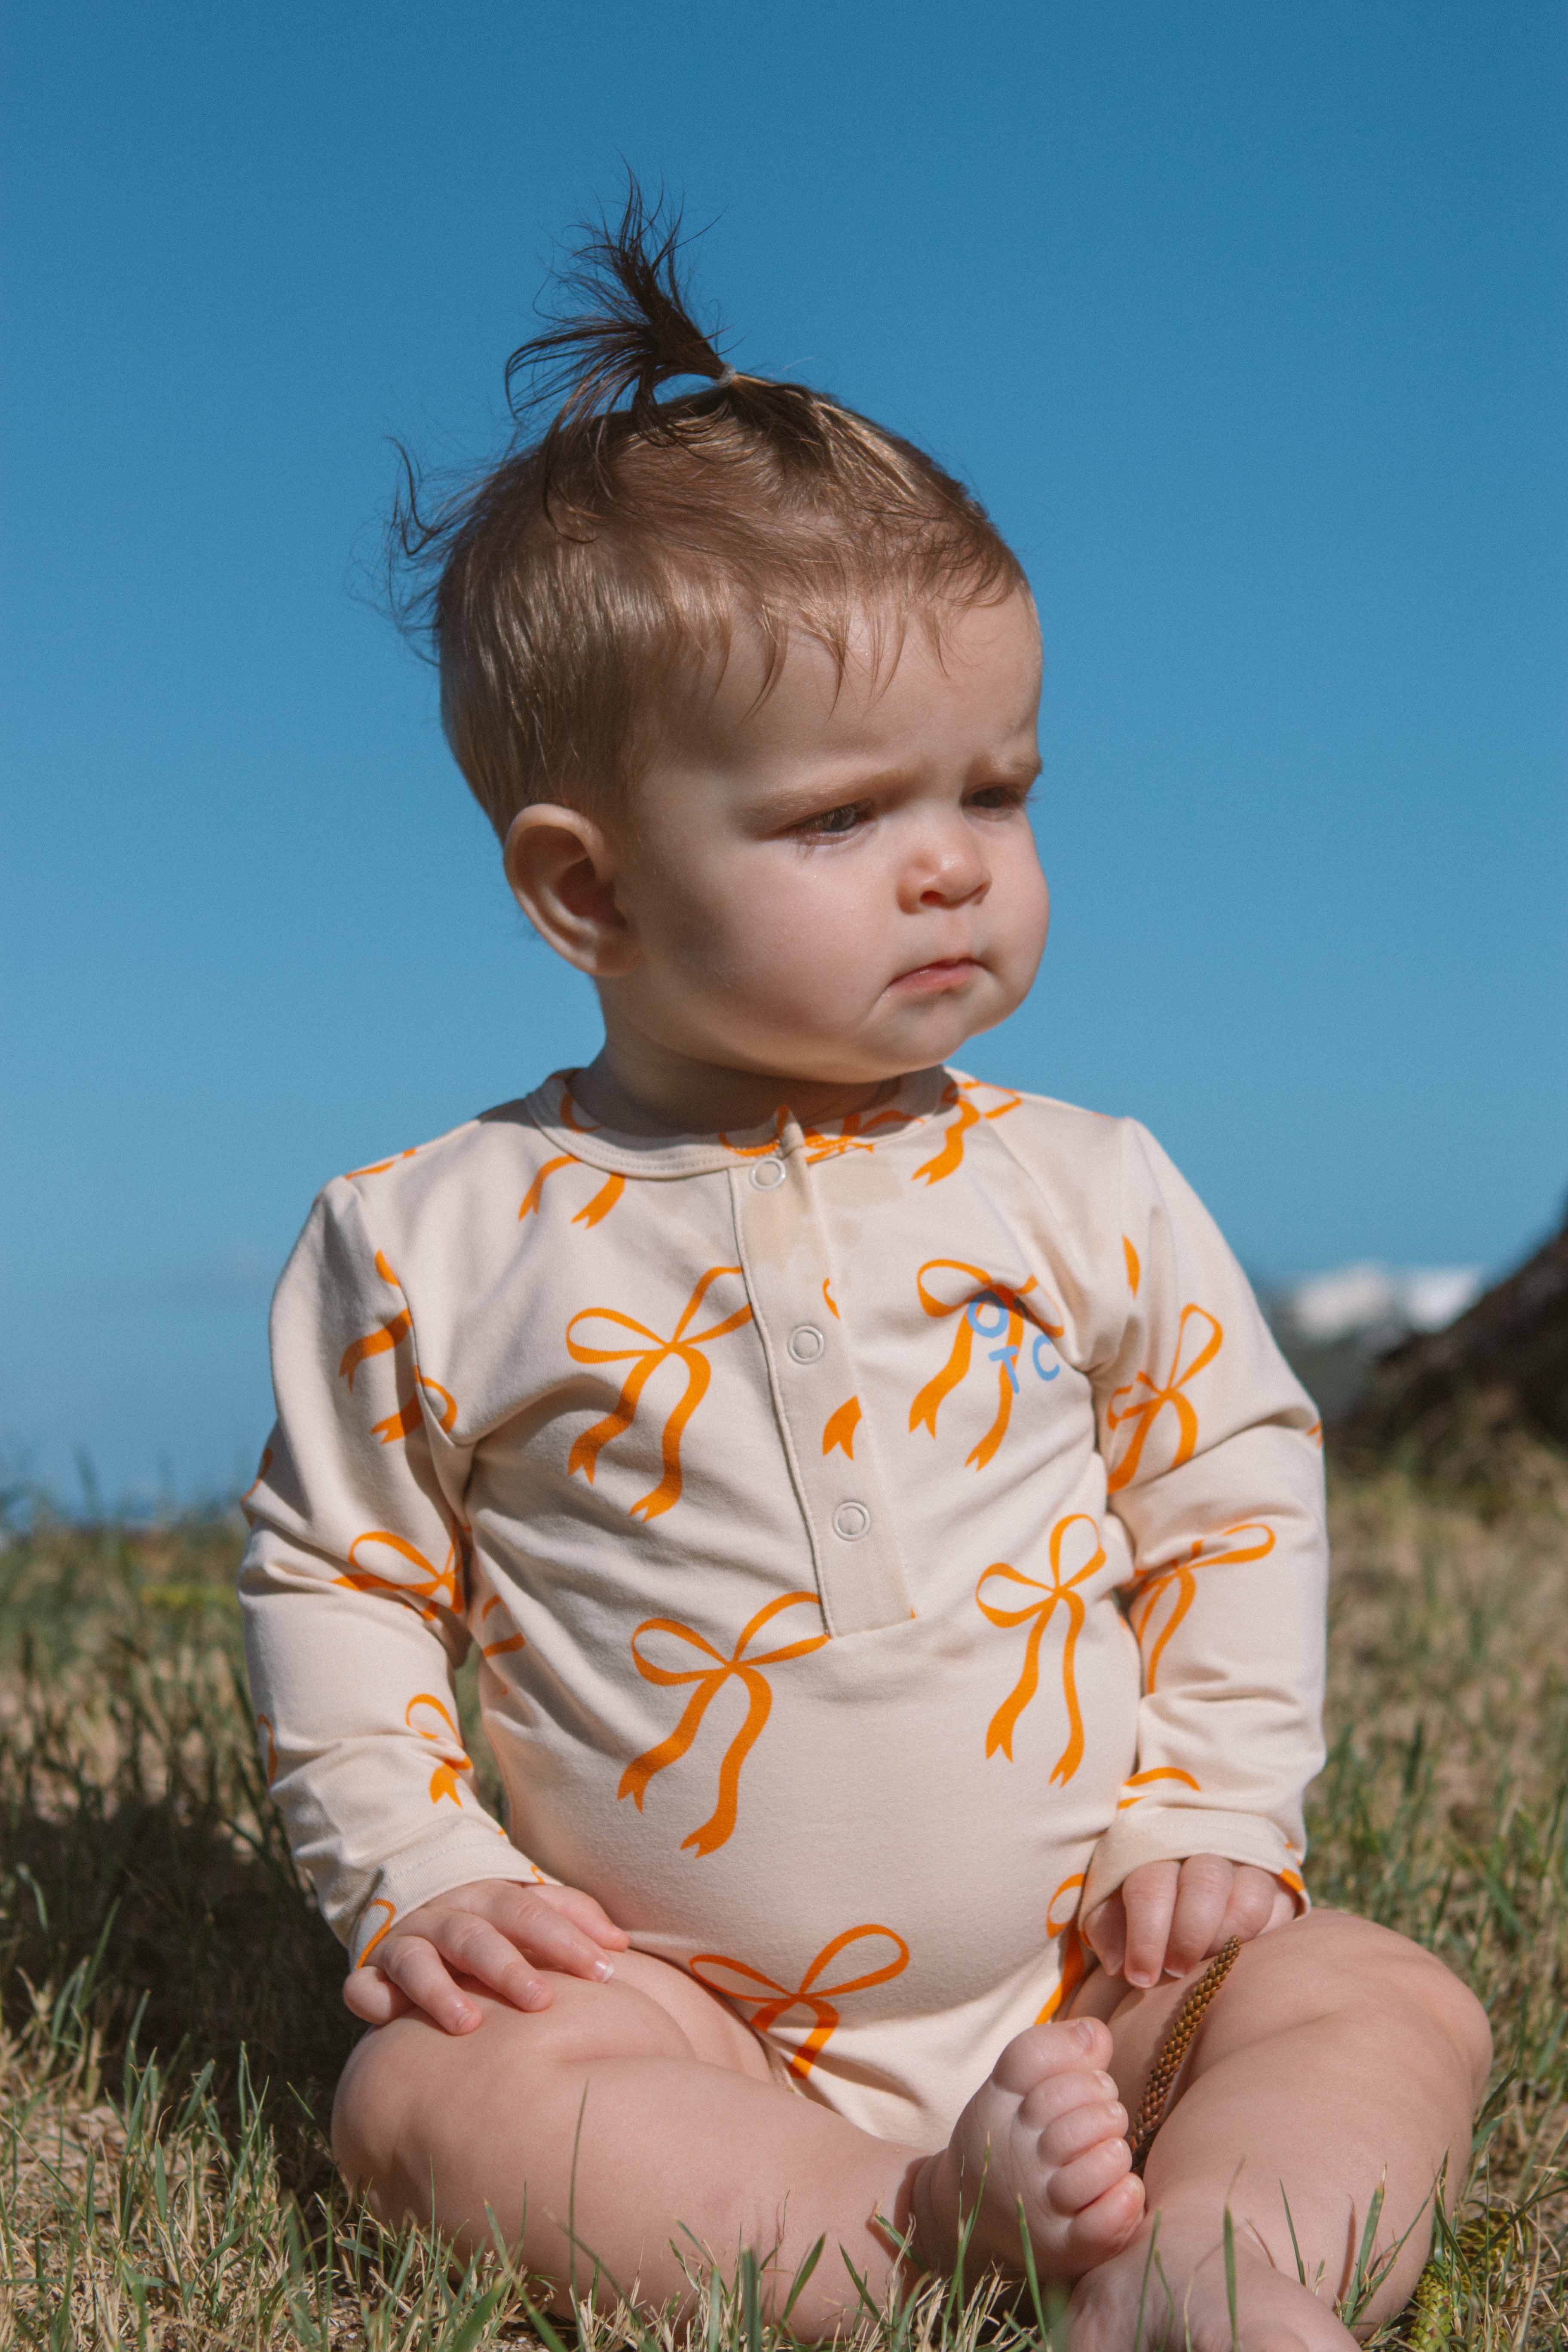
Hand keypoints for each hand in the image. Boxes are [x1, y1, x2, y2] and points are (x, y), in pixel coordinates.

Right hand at [343, 1878, 630, 2033]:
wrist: (419, 1905)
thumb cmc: (493, 1922)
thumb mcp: (531, 1909)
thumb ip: (573, 1917)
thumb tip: (620, 1942)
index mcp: (490, 1896)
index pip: (531, 1910)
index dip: (567, 1939)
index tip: (604, 1972)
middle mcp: (445, 1915)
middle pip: (477, 1934)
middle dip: (509, 1966)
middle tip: (543, 2002)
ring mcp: (405, 1942)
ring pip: (418, 1958)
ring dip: (441, 1989)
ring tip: (470, 2025)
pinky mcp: (372, 1973)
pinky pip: (362, 1984)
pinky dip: (373, 1997)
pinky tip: (388, 2016)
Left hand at [1081, 1855, 1294, 1991]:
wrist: (1187, 1873)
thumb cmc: (1143, 1901)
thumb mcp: (1114, 1905)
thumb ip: (1108, 1927)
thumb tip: (1117, 1963)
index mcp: (1153, 1850)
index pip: (1151, 1886)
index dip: (1146, 1936)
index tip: (1140, 1977)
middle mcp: (1201, 1850)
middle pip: (1204, 1885)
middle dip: (1188, 1936)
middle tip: (1176, 1970)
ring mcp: (1242, 1865)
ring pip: (1247, 1895)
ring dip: (1225, 1937)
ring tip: (1208, 1965)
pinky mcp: (1273, 1885)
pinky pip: (1276, 1910)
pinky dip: (1259, 1936)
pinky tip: (1237, 1955)